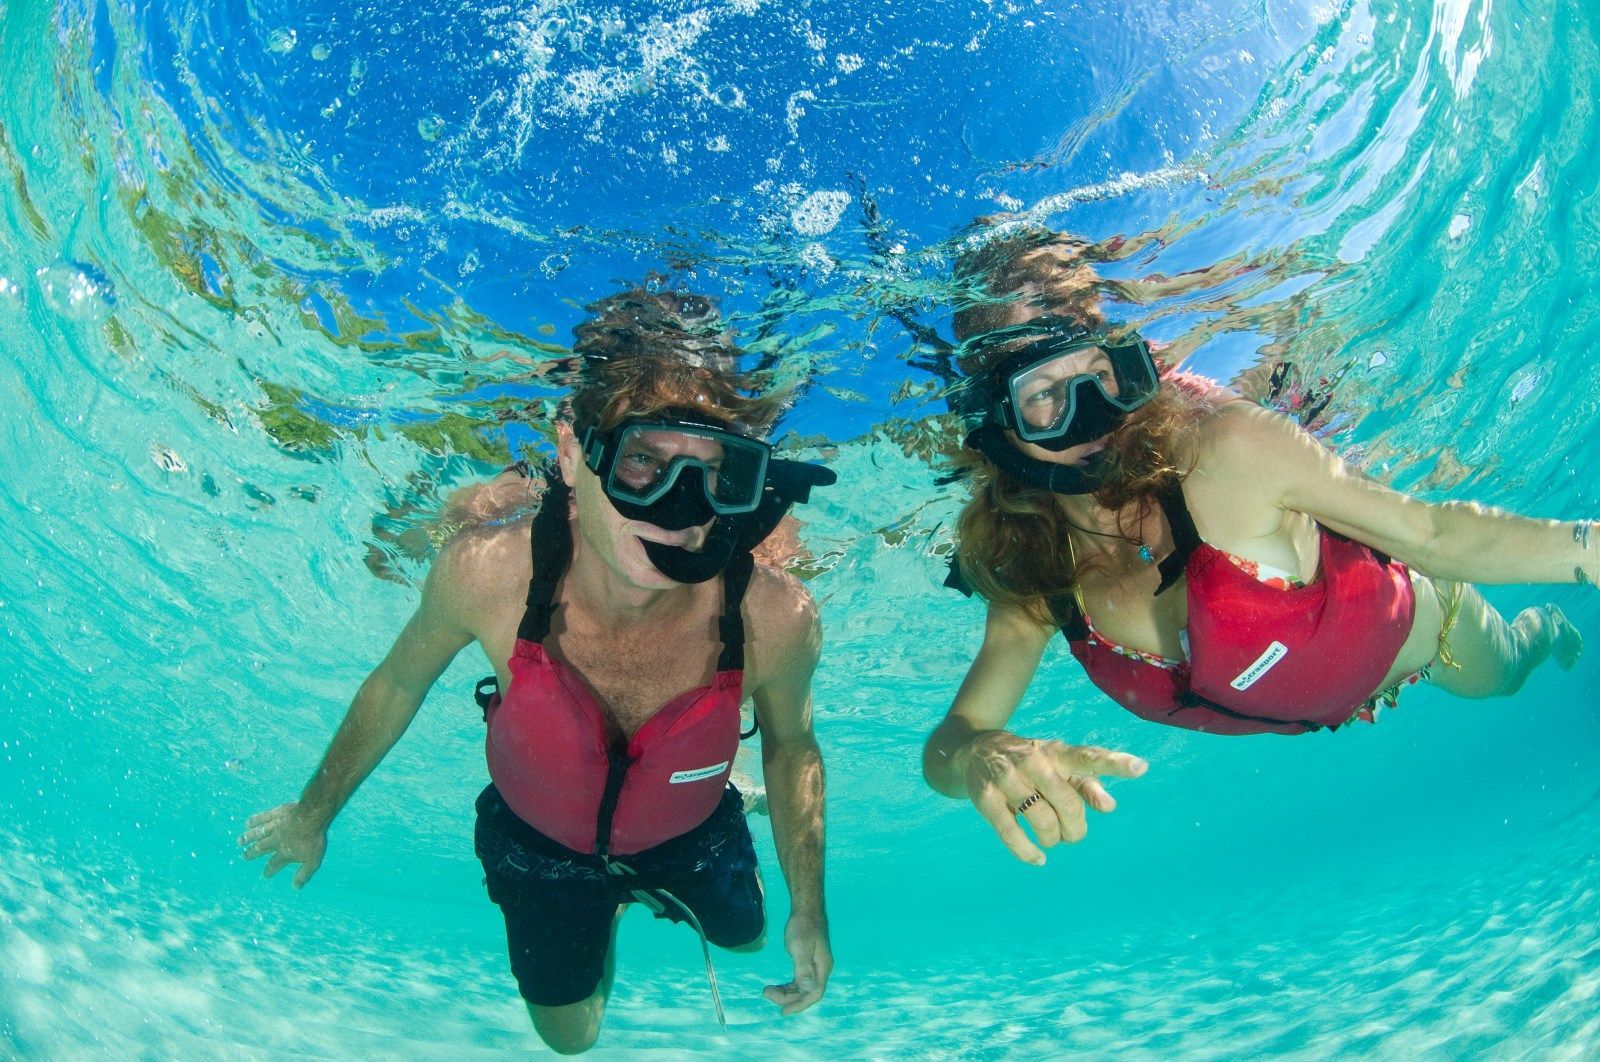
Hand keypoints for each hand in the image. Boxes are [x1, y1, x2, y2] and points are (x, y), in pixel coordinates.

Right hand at [238, 802, 327, 888]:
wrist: (312, 817)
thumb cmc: (313, 839)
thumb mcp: (312, 861)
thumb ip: (303, 874)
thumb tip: (296, 887)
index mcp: (284, 853)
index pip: (274, 864)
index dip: (269, 870)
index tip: (265, 875)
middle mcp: (275, 842)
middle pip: (260, 849)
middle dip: (252, 854)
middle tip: (244, 857)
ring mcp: (274, 827)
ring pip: (257, 834)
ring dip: (248, 838)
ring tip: (240, 841)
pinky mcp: (275, 814)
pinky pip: (262, 818)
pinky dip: (254, 820)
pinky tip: (248, 823)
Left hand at [763, 912, 830, 1015]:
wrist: (806, 909)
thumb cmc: (803, 926)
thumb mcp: (800, 946)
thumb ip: (803, 968)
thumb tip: (808, 989)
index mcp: (822, 968)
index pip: (814, 994)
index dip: (799, 1004)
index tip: (782, 1011)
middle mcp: (821, 970)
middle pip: (807, 993)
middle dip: (788, 998)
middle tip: (767, 993)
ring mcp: (815, 966)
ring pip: (802, 988)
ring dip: (787, 992)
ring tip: (768, 991)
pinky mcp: (808, 962)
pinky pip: (799, 980)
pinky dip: (789, 985)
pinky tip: (777, 986)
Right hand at [960, 731, 1145, 864]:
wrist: (974, 752)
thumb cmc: (1031, 763)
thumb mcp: (1059, 766)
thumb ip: (1087, 784)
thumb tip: (1110, 805)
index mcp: (1056, 752)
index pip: (1089, 757)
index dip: (1115, 763)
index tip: (1141, 768)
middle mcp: (1033, 760)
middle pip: (1068, 803)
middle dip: (1075, 827)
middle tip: (1073, 834)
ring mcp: (1007, 778)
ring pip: (1042, 821)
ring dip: (1052, 838)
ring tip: (1051, 838)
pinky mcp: (986, 798)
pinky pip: (1011, 833)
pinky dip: (1027, 851)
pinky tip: (1037, 857)